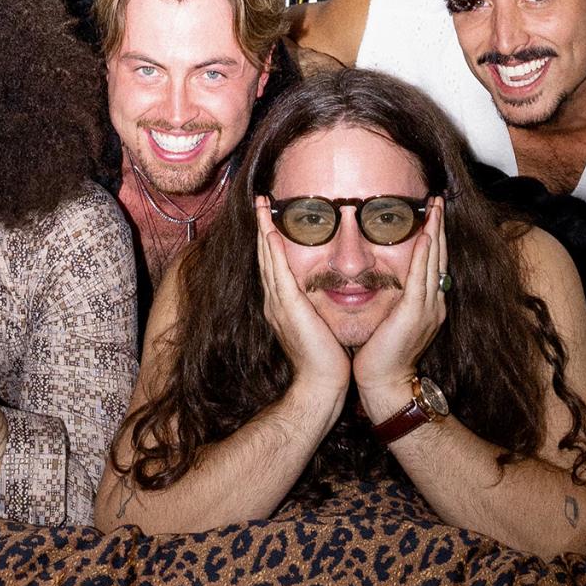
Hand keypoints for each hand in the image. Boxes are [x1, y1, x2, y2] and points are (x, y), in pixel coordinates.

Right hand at [254, 198, 350, 396]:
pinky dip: (272, 250)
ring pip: (267, 258)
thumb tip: (324, 293)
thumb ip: (315, 307)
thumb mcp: (318, 324)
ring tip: (260, 207)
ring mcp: (278, 303)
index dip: (269, 240)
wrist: (321, 383)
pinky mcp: (287, 306)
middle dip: (261, 227)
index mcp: (282, 305)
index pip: (273, 265)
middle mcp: (275, 301)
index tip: (269, 218)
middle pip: (264, 256)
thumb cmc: (325, 359)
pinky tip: (270, 232)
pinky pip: (277, 271)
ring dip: (263, 230)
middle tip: (259, 202)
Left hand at [352, 197, 447, 394]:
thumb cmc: (380, 355)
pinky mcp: (416, 313)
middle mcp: (434, 303)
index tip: (432, 213)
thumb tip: (383, 281)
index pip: (433, 263)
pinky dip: (424, 255)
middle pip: (439, 256)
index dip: (434, 237)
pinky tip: (426, 236)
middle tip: (439, 200)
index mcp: (428, 305)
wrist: (384, 383)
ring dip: (435, 231)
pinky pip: (422, 277)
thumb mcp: (390, 320)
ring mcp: (429, 308)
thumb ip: (393, 300)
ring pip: (435, 261)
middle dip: (439, 226)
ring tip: (436, 207)